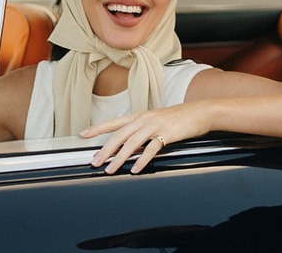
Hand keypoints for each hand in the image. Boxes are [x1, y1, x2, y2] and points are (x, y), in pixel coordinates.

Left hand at [79, 103, 210, 174]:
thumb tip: (127, 147)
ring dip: (119, 158)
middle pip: (119, 135)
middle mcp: (143, 119)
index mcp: (139, 116)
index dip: (97, 128)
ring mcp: (154, 125)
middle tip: (94, 162)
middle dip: (105, 150)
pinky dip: (141, 159)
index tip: (82, 134)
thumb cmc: (177, 118)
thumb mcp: (154, 121)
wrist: (199, 112)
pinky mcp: (166, 133)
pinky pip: (151, 148)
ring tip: (110, 169)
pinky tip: (134, 169)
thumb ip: (140, 132)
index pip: (113, 122)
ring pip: (132, 142)